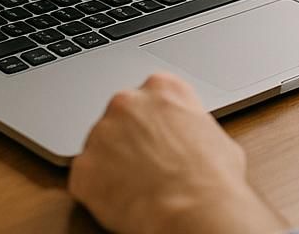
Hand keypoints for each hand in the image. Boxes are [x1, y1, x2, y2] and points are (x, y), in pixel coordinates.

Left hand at [69, 73, 286, 233]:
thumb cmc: (214, 179)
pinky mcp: (83, 168)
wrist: (198, 210)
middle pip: (119, 118)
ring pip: (99, 147)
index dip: (153, 122)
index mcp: (162, 88)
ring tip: (137, 188)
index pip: (148, 97)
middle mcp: (126, 102)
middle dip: (128, 140)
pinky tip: (121, 201)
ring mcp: (100, 134)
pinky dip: (98, 191)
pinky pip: (85, 177)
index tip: (158, 138)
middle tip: (146, 165)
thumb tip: (189, 139)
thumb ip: (190, 126)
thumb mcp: (215, 135)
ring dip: (111, 164)